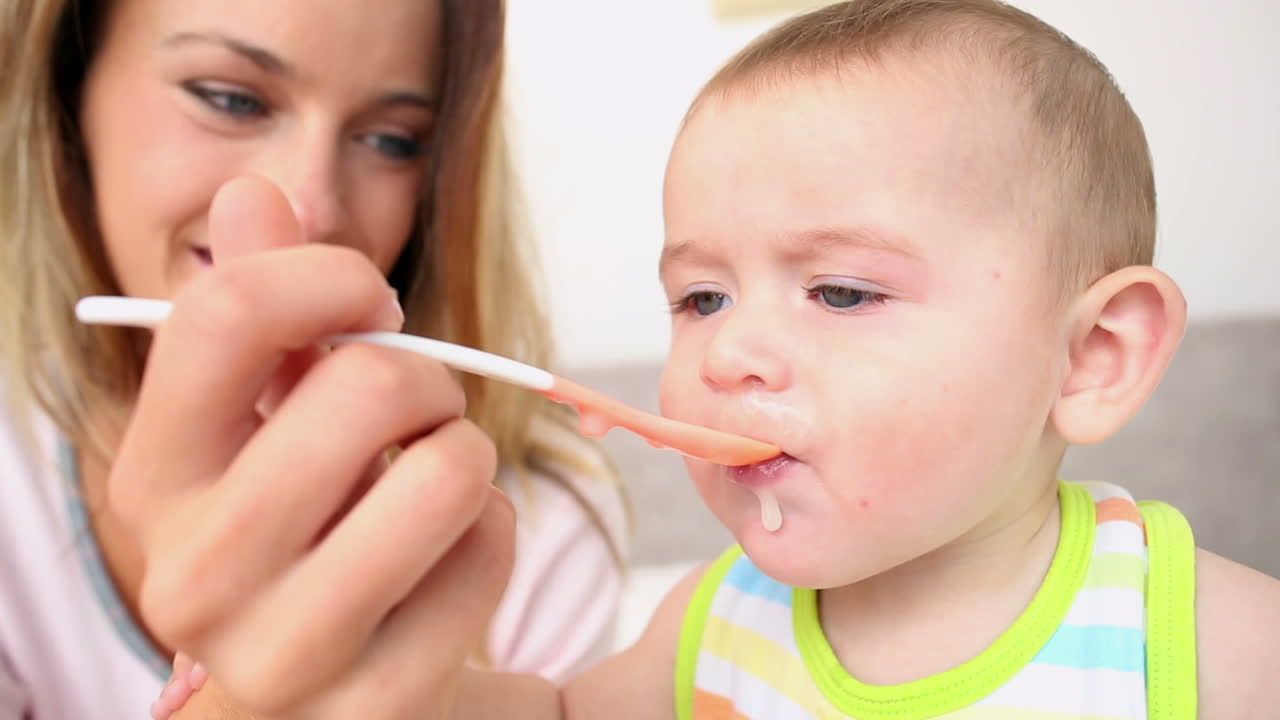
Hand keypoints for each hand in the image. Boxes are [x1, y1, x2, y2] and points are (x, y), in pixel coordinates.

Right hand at [115, 175, 514, 717]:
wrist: (331, 689)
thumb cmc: (306, 531)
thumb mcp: (268, 421)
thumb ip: (263, 310)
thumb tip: (256, 192)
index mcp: (154, 477)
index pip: (227, 316)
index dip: (332, 277)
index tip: (373, 303)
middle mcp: (195, 571)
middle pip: (365, 386)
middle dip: (424, 378)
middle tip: (416, 414)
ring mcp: (285, 649)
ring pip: (446, 474)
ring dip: (466, 456)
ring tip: (432, 483)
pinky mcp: (379, 700)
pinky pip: (489, 550)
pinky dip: (490, 534)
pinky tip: (443, 564)